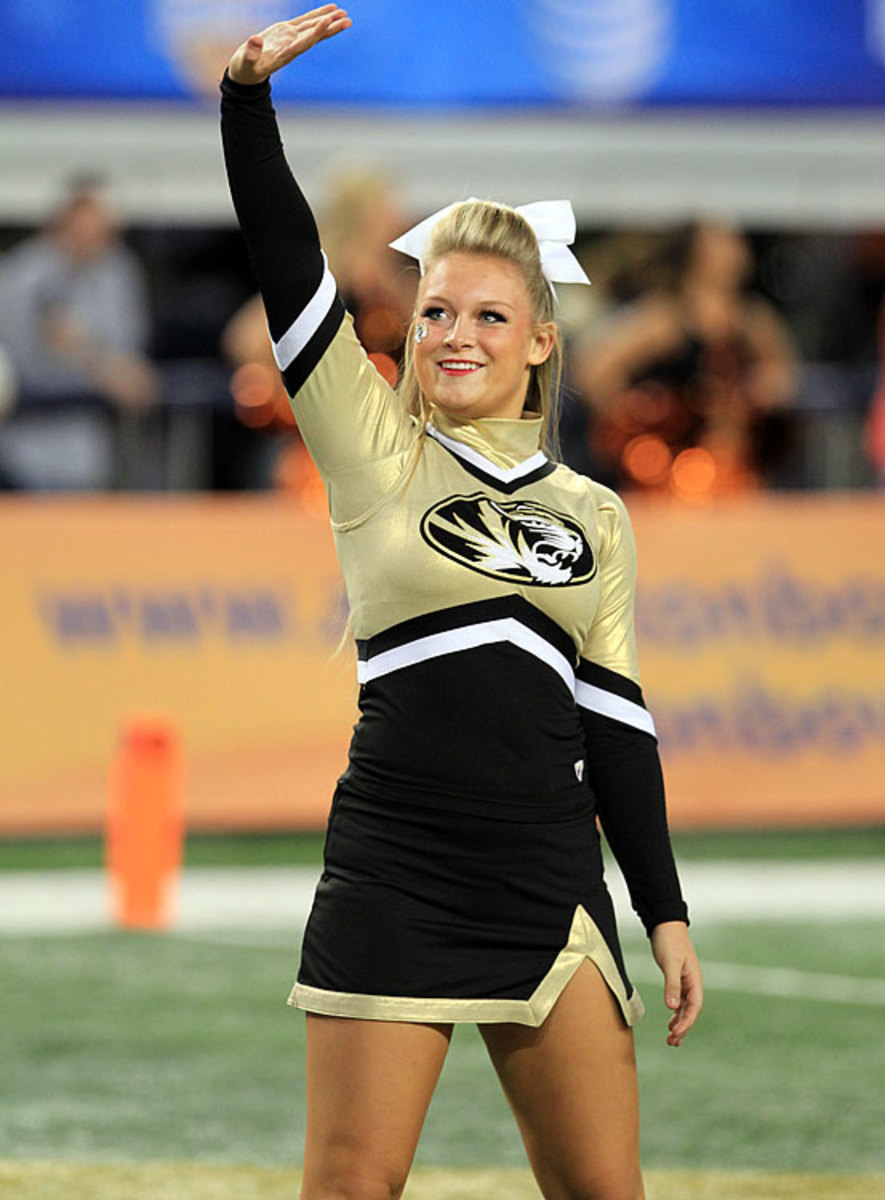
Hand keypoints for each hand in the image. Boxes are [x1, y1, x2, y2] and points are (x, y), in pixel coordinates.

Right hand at [227, 6, 351, 84]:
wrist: (246, 72)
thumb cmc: (245, 70)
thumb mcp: (245, 64)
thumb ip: (250, 54)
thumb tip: (254, 40)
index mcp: (285, 54)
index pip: (304, 42)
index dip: (316, 32)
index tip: (328, 22)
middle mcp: (292, 46)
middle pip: (315, 35)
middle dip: (331, 28)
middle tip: (347, 20)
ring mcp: (290, 38)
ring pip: (313, 27)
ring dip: (328, 20)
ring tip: (343, 13)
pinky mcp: (286, 31)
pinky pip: (305, 21)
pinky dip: (316, 15)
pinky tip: (329, 10)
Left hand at [650, 921, 702, 1047]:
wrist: (664, 923)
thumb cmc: (669, 940)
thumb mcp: (670, 963)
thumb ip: (672, 984)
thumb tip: (672, 1007)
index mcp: (694, 979)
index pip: (694, 1007)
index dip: (686, 1022)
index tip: (676, 1034)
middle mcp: (692, 982)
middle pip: (691, 1011)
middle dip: (683, 1027)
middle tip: (672, 1042)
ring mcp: (685, 981)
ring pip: (685, 1008)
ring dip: (679, 1022)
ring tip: (671, 1038)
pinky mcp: (676, 978)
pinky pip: (679, 1001)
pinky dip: (675, 1012)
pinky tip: (670, 1021)